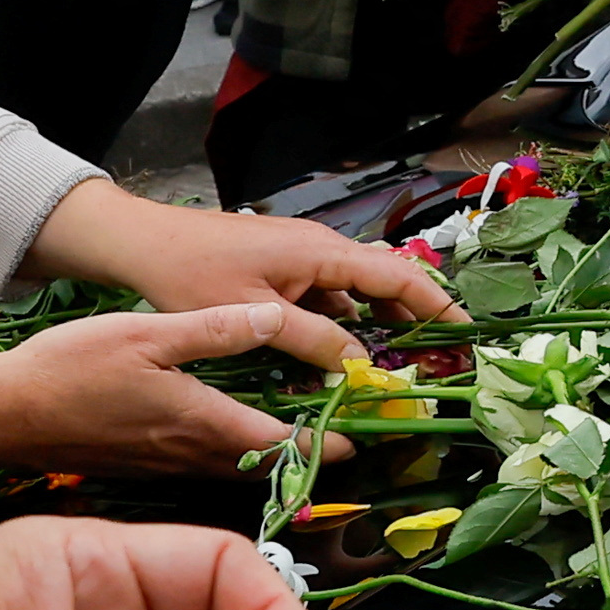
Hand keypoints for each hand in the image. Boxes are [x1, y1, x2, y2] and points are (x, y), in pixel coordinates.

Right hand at [0, 299, 373, 480]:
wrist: (1, 413)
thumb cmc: (67, 370)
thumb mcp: (146, 332)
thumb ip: (216, 328)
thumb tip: (278, 317)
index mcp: (201, 423)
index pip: (282, 446)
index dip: (328, 444)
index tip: (365, 435)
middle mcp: (190, 456)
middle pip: (267, 465)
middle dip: (311, 453)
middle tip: (348, 432)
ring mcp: (166, 466)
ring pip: (237, 468)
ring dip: (275, 454)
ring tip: (308, 429)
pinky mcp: (145, 465)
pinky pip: (207, 465)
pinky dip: (236, 452)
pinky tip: (238, 427)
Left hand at [22, 177, 452, 327]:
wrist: (142, 241)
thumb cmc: (191, 272)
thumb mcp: (252, 315)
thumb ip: (309, 340)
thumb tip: (358, 368)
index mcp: (323, 252)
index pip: (400, 277)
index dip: (439, 306)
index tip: (467, 335)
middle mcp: (322, 249)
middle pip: (386, 285)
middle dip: (416, 322)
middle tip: (436, 362)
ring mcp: (303, 256)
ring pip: (356, 295)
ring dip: (377, 328)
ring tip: (394, 368)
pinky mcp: (284, 267)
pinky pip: (328, 297)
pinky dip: (342, 326)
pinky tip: (338, 358)